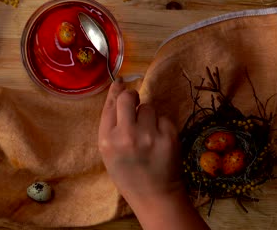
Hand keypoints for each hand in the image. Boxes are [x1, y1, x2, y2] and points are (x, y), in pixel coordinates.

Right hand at [98, 78, 183, 202]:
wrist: (154, 195)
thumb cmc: (127, 173)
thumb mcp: (108, 152)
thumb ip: (111, 124)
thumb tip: (119, 91)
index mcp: (107, 140)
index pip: (111, 105)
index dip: (116, 90)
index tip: (121, 82)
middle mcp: (126, 135)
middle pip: (128, 98)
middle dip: (132, 97)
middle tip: (135, 104)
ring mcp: (149, 135)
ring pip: (148, 107)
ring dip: (148, 115)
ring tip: (148, 132)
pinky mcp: (169, 136)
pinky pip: (163, 118)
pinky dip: (161, 125)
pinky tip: (159, 140)